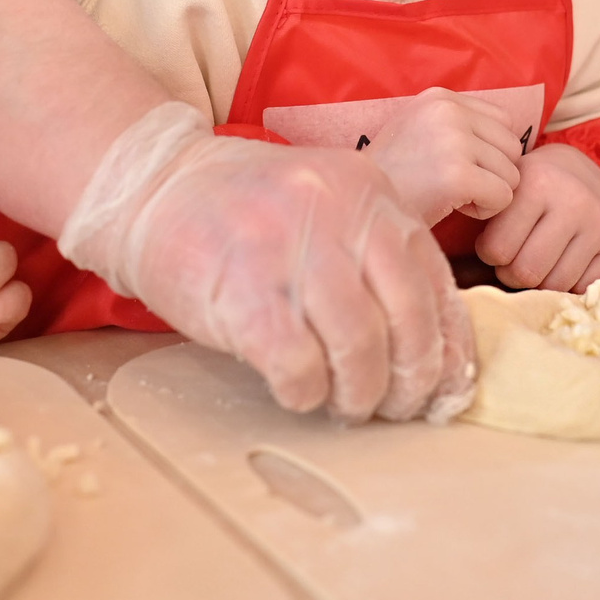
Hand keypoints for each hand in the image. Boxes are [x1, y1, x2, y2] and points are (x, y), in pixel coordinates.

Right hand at [59, 102, 471, 424]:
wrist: (152, 190)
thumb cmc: (243, 214)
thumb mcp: (326, 208)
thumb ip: (377, 257)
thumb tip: (433, 351)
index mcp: (370, 192)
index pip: (435, 284)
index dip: (446, 351)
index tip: (443, 391)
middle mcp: (340, 212)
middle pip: (407, 321)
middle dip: (408, 382)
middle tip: (393, 409)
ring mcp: (293, 248)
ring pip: (360, 349)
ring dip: (357, 394)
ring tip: (343, 404)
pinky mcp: (246, 290)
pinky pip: (299, 366)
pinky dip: (305, 393)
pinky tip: (296, 391)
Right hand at [365, 87, 522, 226]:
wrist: (361, 203)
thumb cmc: (394, 175)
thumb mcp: (420, 129)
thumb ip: (459, 123)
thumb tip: (511, 138)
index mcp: (441, 97)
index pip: (503, 122)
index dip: (488, 151)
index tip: (457, 166)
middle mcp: (449, 111)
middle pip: (512, 148)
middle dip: (492, 173)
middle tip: (455, 185)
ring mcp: (454, 141)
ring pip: (512, 174)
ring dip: (488, 192)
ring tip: (451, 195)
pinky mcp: (459, 175)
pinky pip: (504, 197)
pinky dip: (485, 211)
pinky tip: (454, 207)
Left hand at [471, 143, 599, 291]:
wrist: (577, 170)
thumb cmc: (527, 187)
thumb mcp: (501, 189)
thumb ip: (481, 215)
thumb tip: (459, 266)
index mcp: (536, 183)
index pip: (497, 251)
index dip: (489, 253)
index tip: (493, 243)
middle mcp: (573, 200)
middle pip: (527, 272)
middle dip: (512, 273)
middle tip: (513, 258)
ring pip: (554, 284)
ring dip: (538, 280)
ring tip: (535, 259)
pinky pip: (582, 287)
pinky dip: (566, 282)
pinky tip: (561, 260)